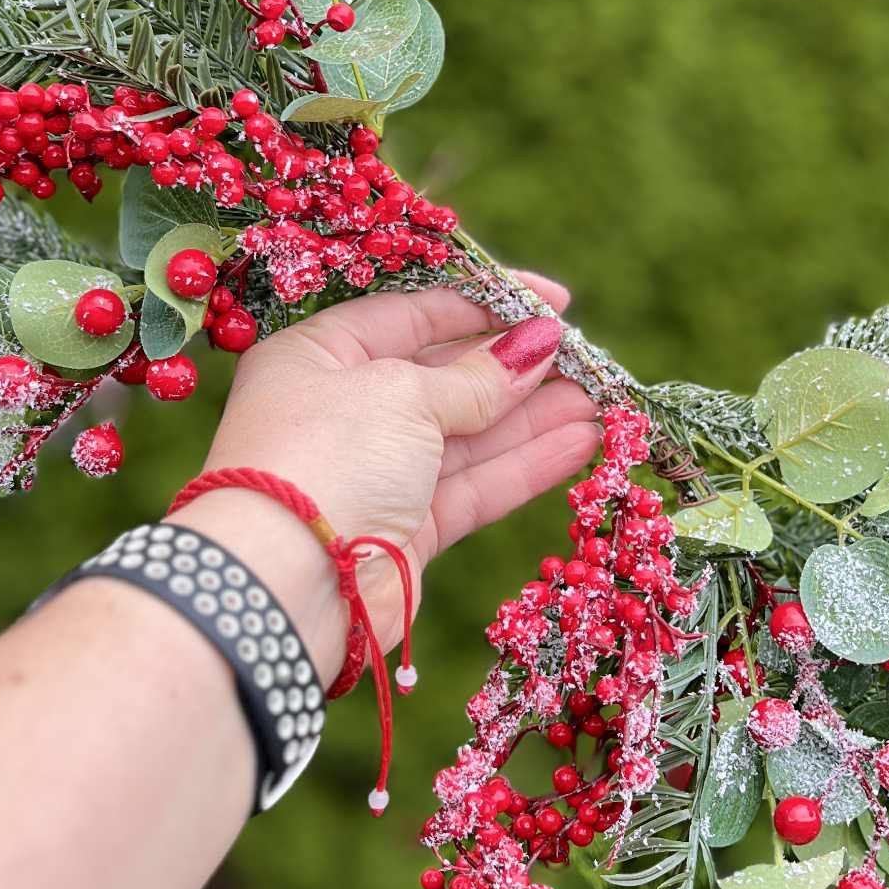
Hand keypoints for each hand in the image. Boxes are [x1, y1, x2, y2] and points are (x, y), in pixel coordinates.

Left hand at [173, 276, 598, 680]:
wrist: (284, 586)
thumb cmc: (330, 457)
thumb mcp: (403, 395)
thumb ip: (475, 377)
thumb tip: (534, 345)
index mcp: (320, 356)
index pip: (414, 313)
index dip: (486, 303)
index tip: (555, 303)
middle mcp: (346, 409)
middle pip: (446, 374)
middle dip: (517, 365)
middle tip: (586, 355)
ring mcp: (378, 472)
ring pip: (470, 433)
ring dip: (536, 414)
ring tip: (604, 396)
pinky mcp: (407, 529)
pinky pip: (476, 484)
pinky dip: (528, 462)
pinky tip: (583, 439)